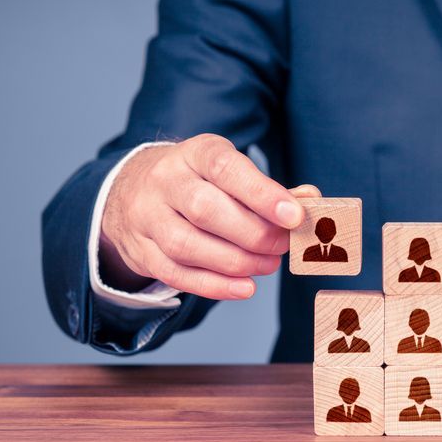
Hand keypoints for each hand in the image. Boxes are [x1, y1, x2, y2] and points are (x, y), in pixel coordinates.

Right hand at [99, 134, 319, 299]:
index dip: (262, 193)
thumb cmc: (196, 182)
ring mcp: (146, 217)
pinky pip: (175, 274)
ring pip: (187, 245)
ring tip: (266, 265)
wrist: (131, 192)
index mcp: (193, 154)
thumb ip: (269, 188)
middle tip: (283, 246)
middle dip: (254, 234)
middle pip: (205, 209)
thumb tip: (310, 201)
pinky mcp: (141, 252)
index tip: (295, 215)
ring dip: (236, 262)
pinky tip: (243, 287)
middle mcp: (164, 181)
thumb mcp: (227, 170)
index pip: (225, 168)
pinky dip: (213, 286)